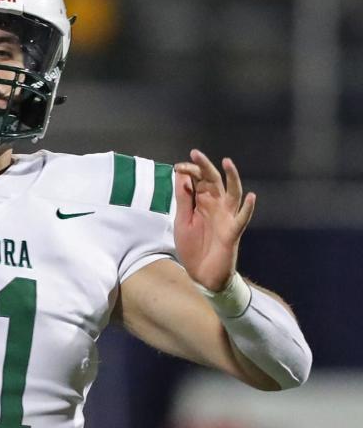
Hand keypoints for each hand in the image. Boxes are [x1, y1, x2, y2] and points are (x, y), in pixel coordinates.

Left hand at [173, 149, 255, 291]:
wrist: (201, 274)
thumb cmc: (192, 247)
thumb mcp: (182, 220)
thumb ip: (183, 199)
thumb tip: (181, 175)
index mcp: (201, 203)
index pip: (198, 180)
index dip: (189, 171)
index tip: (177, 167)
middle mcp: (216, 206)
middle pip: (213, 181)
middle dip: (205, 167)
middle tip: (195, 153)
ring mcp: (226, 217)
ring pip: (232, 193)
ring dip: (232, 178)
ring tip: (227, 163)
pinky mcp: (233, 231)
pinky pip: (243, 218)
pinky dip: (248, 208)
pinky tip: (251, 197)